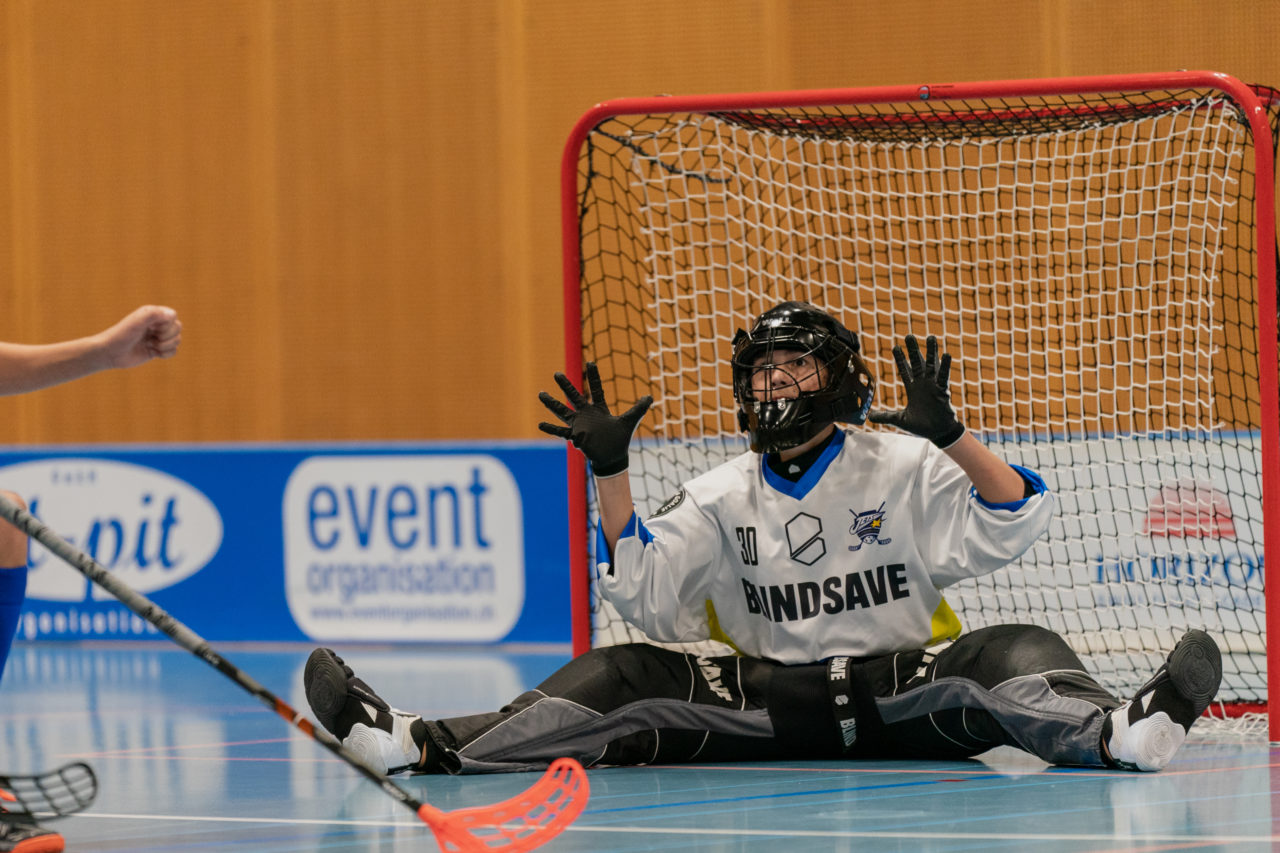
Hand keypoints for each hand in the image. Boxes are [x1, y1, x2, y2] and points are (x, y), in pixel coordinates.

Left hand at [98, 305, 182, 368]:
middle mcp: (156, 324)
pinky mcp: (157, 350)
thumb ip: (153, 314)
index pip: (173, 316)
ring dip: (165, 346)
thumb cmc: (121, 335)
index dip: (166, 325)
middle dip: (167, 337)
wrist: (110, 353)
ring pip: (177, 340)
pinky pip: (173, 352)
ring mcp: (157, 337)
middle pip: (178, 328)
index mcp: (152, 314)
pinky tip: (153, 353)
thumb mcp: (136, 322)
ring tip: (150, 346)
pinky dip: (166, 354)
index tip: (151, 329)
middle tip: (150, 339)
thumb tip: (173, 315)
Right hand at [538, 362, 651, 476]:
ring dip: (552, 404)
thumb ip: (639, 408)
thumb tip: (650, 397)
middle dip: (566, 385)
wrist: (612, 458)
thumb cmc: (619, 440)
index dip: (594, 376)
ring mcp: (579, 424)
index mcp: (599, 409)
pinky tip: (540, 424)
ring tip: (541, 394)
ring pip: (562, 411)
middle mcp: (586, 414)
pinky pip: (561, 431)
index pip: (596, 389)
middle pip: (574, 396)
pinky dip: (551, 428)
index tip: (591, 362)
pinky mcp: (575, 436)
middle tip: (557, 373)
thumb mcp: (630, 421)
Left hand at [868, 334, 964, 447]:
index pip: (905, 370)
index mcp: (913, 389)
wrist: (937, 433)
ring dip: (931, 351)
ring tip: (931, 337)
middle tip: (909, 335)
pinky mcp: (943, 390)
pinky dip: (945, 366)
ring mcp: (933, 386)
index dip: (901, 359)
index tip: (896, 347)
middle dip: (913, 349)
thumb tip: (869, 417)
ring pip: (932, 365)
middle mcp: (923, 384)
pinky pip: (944, 376)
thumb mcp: (900, 420)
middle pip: (917, 362)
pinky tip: (946, 354)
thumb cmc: (921, 426)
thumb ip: (886, 416)